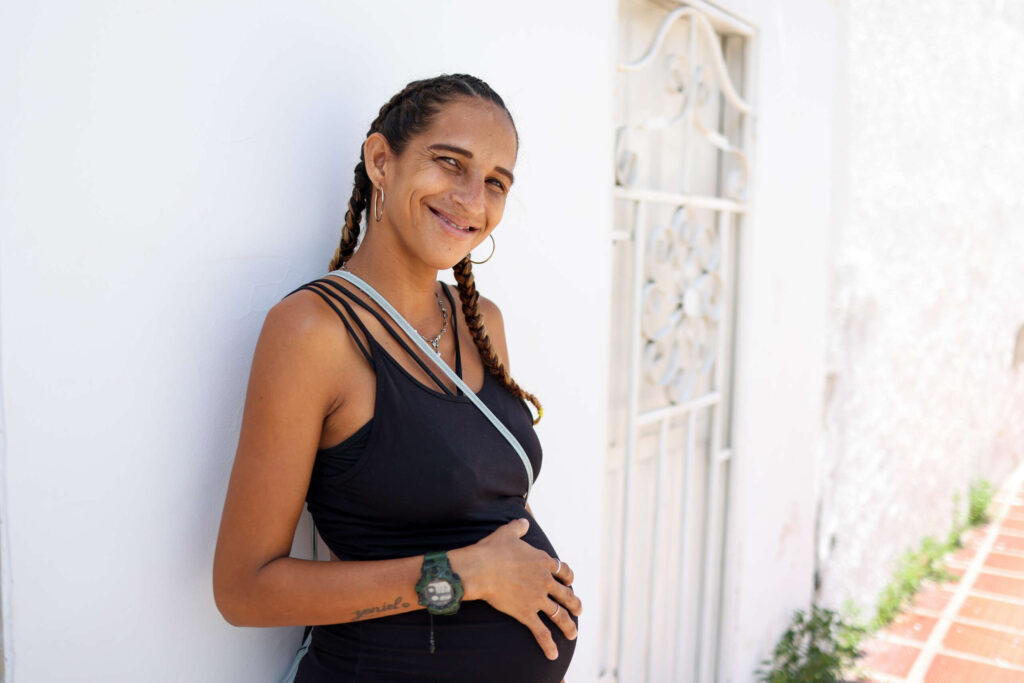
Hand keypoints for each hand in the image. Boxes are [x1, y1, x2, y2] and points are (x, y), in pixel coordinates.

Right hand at [451, 518, 582, 659]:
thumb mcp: (508, 532)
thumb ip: (519, 527)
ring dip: (568, 625)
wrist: (480, 568)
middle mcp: (545, 580)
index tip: (569, 581)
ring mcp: (537, 598)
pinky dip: (548, 643)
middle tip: (579, 610)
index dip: (568, 577)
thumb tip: (525, 521)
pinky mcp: (526, 613)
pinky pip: (541, 631)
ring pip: (559, 614)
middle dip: (574, 603)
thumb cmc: (492, 549)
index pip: (563, 570)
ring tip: (573, 634)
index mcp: (543, 561)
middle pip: (566, 594)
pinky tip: (553, 654)